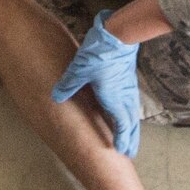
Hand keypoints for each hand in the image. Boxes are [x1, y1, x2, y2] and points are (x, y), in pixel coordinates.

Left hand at [52, 10, 141, 156]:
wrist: (119, 35)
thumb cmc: (100, 53)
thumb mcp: (79, 69)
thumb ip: (67, 85)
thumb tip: (56, 97)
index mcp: (114, 99)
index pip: (121, 125)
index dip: (123, 139)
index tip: (122, 152)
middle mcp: (124, 97)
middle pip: (131, 124)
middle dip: (131, 140)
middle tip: (130, 154)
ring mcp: (128, 89)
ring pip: (133, 114)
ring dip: (132, 128)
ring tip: (130, 138)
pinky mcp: (128, 81)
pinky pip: (131, 104)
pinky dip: (130, 115)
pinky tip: (126, 114)